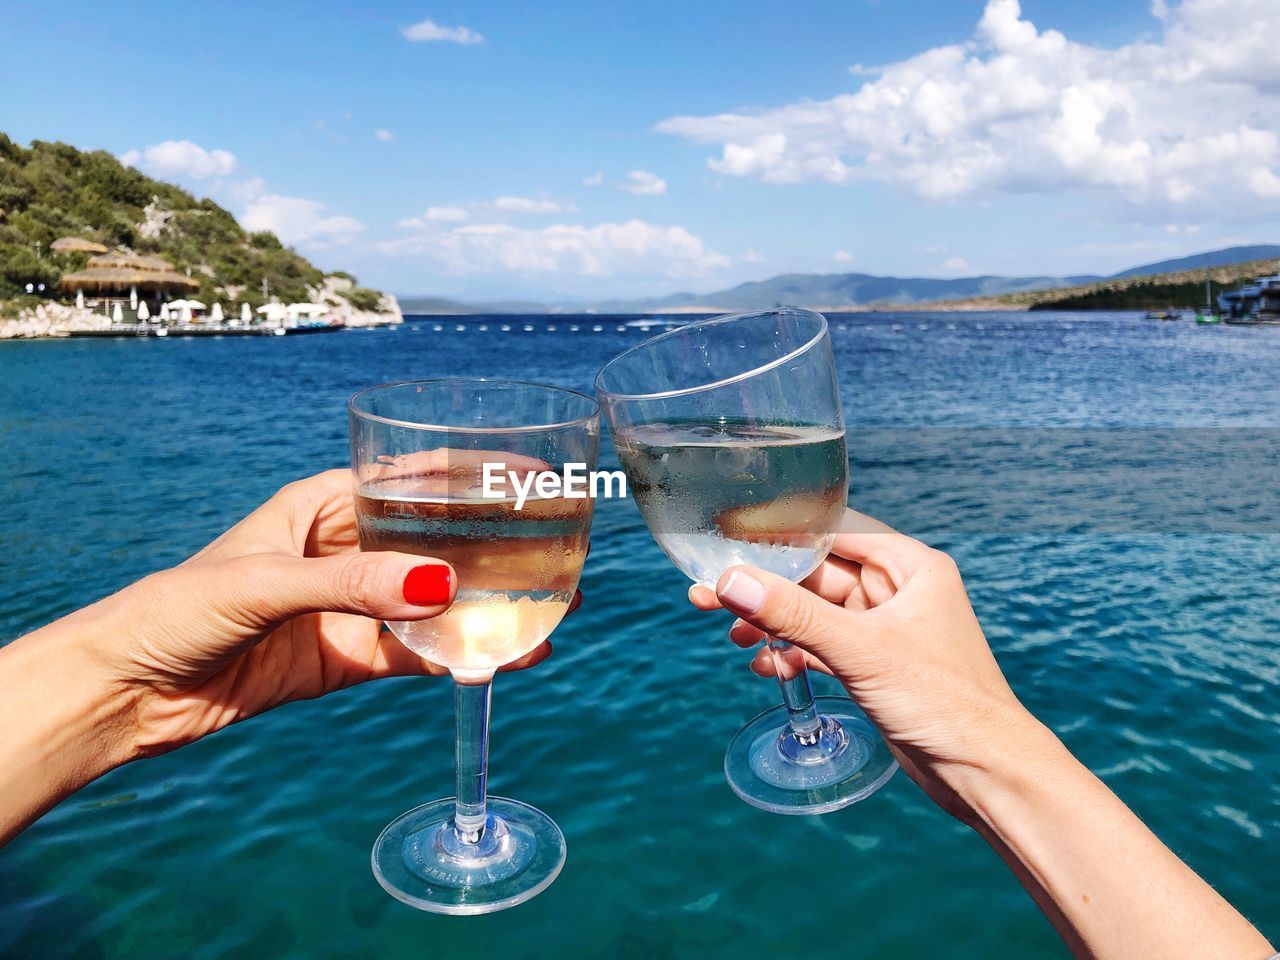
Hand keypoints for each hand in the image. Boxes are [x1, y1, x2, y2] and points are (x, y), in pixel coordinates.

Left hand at [70, 470, 566, 756]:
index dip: (465, 474)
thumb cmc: (178, 609)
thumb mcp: (265, 583)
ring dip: (482, 606)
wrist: (129, 693)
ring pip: (430, 600)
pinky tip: (497, 661)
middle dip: (489, 545)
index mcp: (318, 506)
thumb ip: (352, 585)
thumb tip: (442, 587)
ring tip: (545, 611)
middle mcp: (341, 550)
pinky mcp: (345, 658)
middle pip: (431, 540)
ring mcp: (347, 606)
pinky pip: (411, 654)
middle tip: (554, 549)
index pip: (406, 477)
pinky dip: (453, 658)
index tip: (525, 474)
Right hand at [689, 509, 1032, 822]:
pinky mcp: (876, 666)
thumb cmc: (943, 700)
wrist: (984, 771)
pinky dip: (795, 653)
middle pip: (817, 576)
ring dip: (775, 624)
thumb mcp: (860, 649)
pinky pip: (823, 646)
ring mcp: (886, 630)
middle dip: (766, 589)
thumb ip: (794, 614)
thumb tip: (731, 582)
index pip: (834, 533)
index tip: (731, 541)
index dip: (781, 537)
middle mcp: (899, 591)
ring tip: (734, 638)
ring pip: (815, 614)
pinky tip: (767, 667)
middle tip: (710, 596)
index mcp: (910, 567)